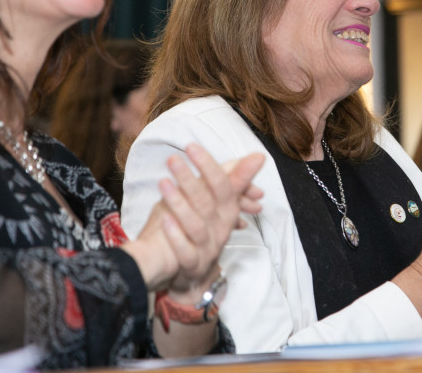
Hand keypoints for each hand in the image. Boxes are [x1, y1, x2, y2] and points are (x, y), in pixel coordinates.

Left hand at [122, 144, 263, 292]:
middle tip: (173, 159)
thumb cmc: (201, 232)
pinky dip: (176, 236)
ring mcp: (206, 247)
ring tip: (163, 183)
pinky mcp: (192, 264)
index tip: (191, 146)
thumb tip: (258, 156)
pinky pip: (186, 251)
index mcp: (226, 211)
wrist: (192, 274)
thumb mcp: (217, 204)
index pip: (223, 185)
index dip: (209, 166)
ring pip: (196, 225)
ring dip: (179, 203)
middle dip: (191, 178)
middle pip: (208, 202)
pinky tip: (164, 219)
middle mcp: (219, 228)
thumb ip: (234, 179)